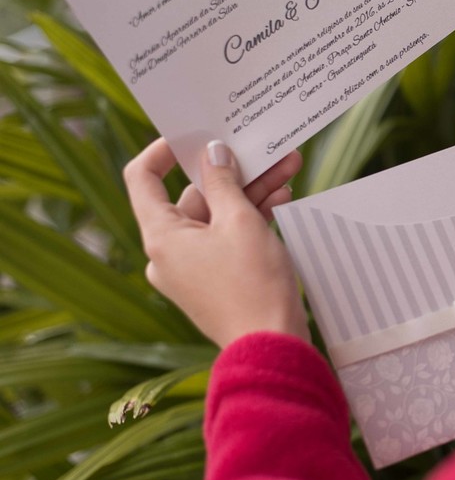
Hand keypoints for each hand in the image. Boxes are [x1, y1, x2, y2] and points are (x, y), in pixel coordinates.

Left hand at [123, 138, 309, 347]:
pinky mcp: (214, 280)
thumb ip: (223, 182)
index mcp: (162, 236)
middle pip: (193, 196)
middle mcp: (168, 252)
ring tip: (286, 171)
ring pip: (216, 216)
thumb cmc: (253, 284)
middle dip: (232, 172)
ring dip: (249, 193)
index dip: (163, 150)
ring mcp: (191, 269)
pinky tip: (280, 200)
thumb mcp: (240, 221)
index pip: (143, 178)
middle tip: (262, 149)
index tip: (194, 134)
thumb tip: (212, 153)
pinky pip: (226, 239)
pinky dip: (249, 219)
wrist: (272, 346)